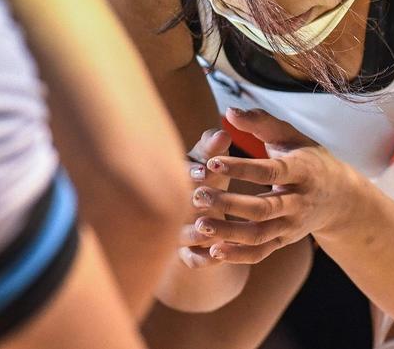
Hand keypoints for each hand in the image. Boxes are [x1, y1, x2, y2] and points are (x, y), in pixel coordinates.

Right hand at [177, 127, 231, 268]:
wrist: (198, 213)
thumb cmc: (207, 177)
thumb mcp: (209, 160)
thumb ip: (214, 147)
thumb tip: (223, 133)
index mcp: (175, 178)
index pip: (179, 174)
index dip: (190, 172)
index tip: (204, 170)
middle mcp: (170, 205)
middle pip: (179, 205)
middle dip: (192, 202)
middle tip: (203, 200)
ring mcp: (176, 231)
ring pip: (183, 235)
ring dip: (195, 233)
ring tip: (211, 231)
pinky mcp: (185, 253)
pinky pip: (192, 259)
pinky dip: (203, 258)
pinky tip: (218, 254)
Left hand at [191, 108, 349, 264]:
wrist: (340, 197)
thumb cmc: (307, 157)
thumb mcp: (290, 136)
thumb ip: (260, 121)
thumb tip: (229, 112)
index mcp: (302, 171)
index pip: (270, 171)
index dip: (241, 168)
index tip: (211, 162)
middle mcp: (299, 202)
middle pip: (262, 208)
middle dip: (228, 204)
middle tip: (196, 195)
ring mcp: (292, 225)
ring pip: (259, 234)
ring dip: (228, 232)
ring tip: (198, 225)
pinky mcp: (285, 241)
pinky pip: (261, 253)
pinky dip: (238, 255)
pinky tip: (212, 251)